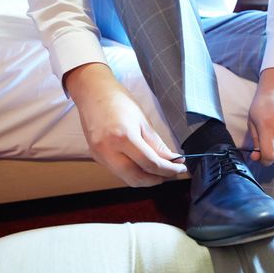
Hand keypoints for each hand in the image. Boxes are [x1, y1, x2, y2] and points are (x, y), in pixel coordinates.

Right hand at [65, 63, 186, 186]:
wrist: (93, 93)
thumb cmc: (118, 101)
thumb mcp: (144, 122)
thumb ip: (158, 145)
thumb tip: (172, 161)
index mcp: (122, 137)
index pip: (150, 164)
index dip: (168, 170)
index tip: (180, 169)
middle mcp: (108, 150)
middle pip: (137, 178)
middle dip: (157, 179)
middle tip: (171, 173)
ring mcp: (100, 155)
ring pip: (127, 179)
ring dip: (146, 179)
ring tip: (160, 171)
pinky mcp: (96, 157)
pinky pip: (119, 172)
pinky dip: (134, 173)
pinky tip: (144, 166)